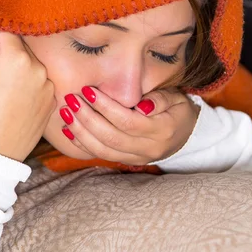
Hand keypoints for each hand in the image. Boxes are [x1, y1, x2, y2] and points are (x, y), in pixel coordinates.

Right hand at [0, 9, 55, 160]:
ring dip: (20, 70)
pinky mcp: (52, 102)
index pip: (6, 31)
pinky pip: (40, 83)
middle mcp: (39, 69)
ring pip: (32, 65)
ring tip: (2, 92)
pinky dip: (29, 85)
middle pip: (21, 48)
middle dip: (6, 54)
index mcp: (17, 58)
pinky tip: (15, 101)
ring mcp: (49, 86)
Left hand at [59, 87, 198, 164]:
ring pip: (103, 150)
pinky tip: (69, 129)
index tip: (88, 90)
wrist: (186, 136)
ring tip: (66, 113)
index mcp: (161, 131)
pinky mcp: (127, 162)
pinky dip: (82, 143)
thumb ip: (160, 99)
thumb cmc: (177, 110)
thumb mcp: (176, 99)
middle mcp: (148, 149)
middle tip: (71, 100)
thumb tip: (141, 106)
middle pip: (111, 137)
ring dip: (81, 131)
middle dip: (87, 118)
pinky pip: (101, 155)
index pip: (127, 121)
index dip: (106, 107)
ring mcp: (136, 158)